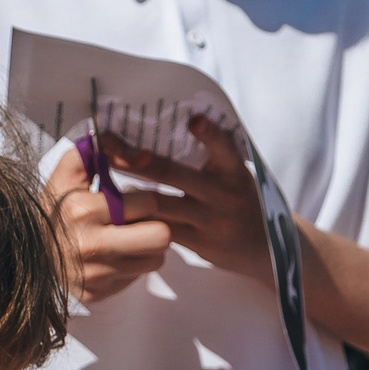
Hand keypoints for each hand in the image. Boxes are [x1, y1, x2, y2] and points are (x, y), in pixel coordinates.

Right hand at [46, 139, 174, 301]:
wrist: (23, 248)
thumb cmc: (54, 207)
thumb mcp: (69, 171)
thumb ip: (102, 149)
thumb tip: (142, 154)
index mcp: (84, 209)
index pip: (149, 202)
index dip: (145, 198)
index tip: (130, 200)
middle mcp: (90, 245)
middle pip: (161, 237)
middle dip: (156, 226)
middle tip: (140, 222)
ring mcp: (95, 274)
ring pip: (155, 260)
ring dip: (147, 248)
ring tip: (126, 238)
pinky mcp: (97, 293)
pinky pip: (136, 278)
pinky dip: (131, 266)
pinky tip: (113, 256)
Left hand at [109, 115, 270, 283]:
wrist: (265, 249)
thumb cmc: (241, 201)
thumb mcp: (236, 175)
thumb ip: (213, 155)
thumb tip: (176, 125)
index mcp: (234, 171)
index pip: (224, 147)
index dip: (210, 134)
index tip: (193, 120)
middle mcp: (223, 194)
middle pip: (173, 174)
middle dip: (137, 158)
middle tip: (109, 143)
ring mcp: (210, 221)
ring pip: (161, 204)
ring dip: (128, 191)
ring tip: (103, 176)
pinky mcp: (200, 244)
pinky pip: (163, 230)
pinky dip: (140, 218)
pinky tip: (119, 209)